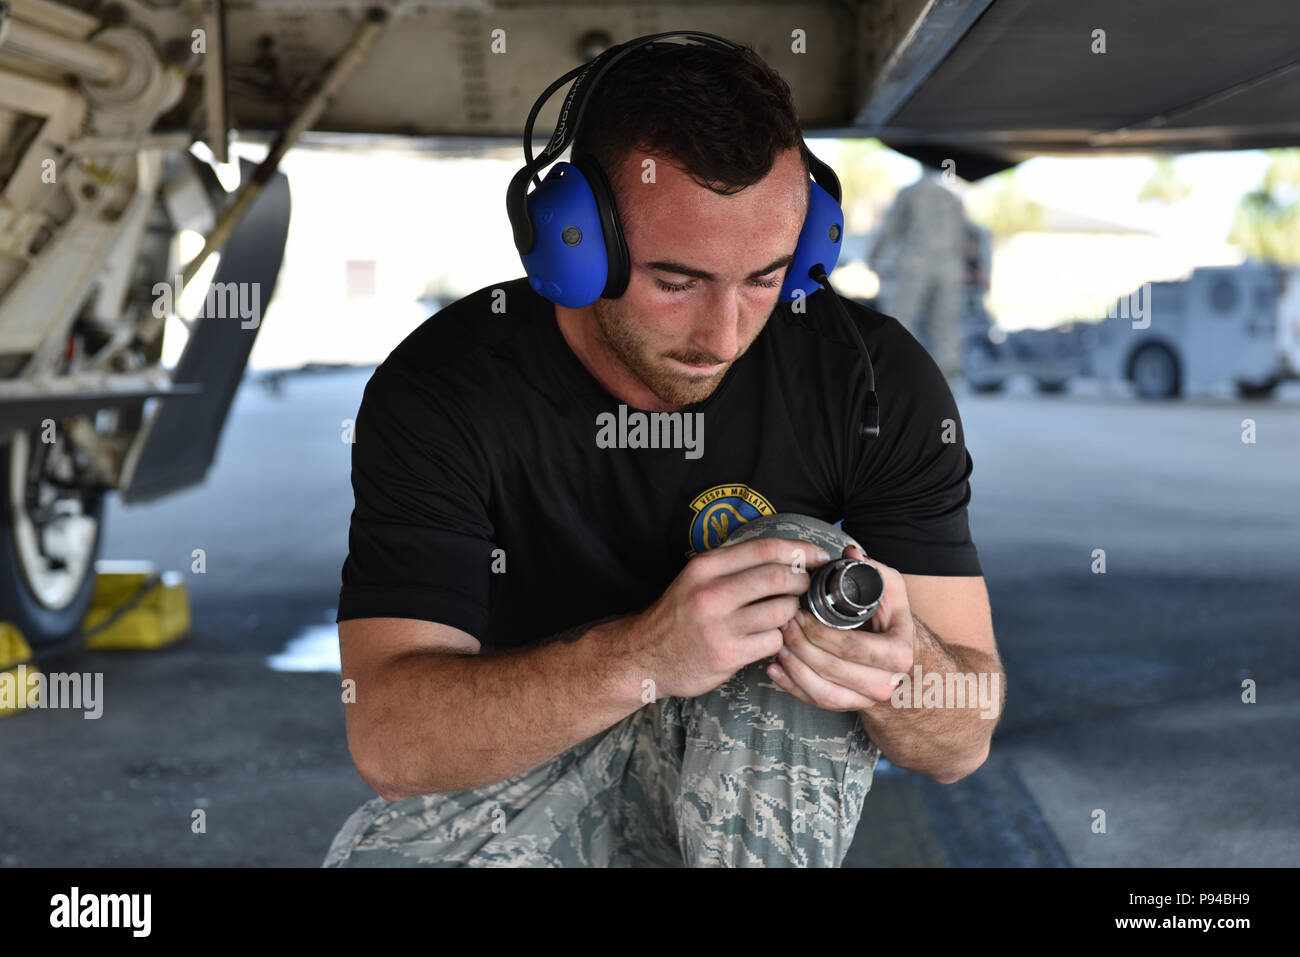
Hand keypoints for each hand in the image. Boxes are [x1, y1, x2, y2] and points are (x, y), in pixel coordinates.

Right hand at [621, 537, 832, 698]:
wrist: (645, 655)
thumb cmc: (680, 615)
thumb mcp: (696, 578)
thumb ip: (734, 565)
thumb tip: (789, 556)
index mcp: (706, 567)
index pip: (765, 548)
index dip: (800, 550)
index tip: (819, 556)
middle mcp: (711, 593)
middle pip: (778, 577)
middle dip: (801, 582)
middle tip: (804, 588)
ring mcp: (719, 626)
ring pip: (781, 611)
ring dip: (791, 613)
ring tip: (782, 615)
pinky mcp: (727, 655)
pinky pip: (772, 641)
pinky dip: (777, 639)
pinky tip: (767, 638)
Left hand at [767, 546, 915, 710]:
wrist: (901, 662)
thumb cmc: (892, 623)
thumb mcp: (891, 593)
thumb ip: (873, 570)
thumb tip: (851, 554)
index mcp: (898, 654)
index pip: (851, 646)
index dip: (819, 632)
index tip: (798, 613)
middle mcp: (885, 682)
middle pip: (831, 668)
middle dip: (801, 645)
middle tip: (783, 624)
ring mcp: (866, 699)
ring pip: (822, 690)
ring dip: (794, 667)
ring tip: (777, 644)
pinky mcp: (849, 706)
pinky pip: (817, 701)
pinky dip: (792, 686)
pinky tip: (774, 669)